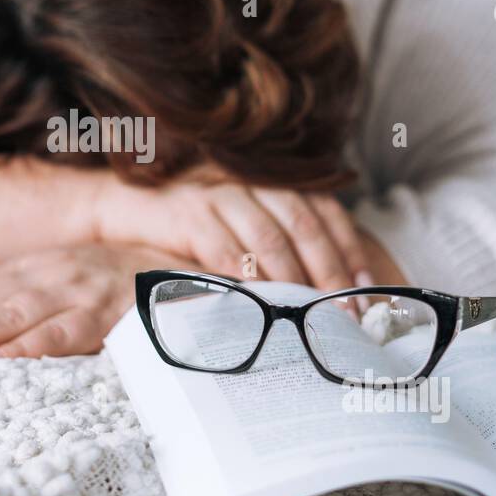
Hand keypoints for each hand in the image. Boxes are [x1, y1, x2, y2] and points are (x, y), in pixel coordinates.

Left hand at [0, 244, 191, 368]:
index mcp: (38, 267)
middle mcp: (52, 273)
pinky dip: (24, 351)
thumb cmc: (126, 286)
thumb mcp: (71, 288)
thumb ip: (28, 305)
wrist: (198, 271)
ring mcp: (80, 291)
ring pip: (11, 316)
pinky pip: (60, 335)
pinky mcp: (109, 314)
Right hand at [96, 176, 372, 291]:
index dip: (350, 248)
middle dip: (330, 272)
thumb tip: (333, 289)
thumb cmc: (193, 228)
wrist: (127, 209)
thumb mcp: (242, 225)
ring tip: (311, 314)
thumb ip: (280, 242)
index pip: (325, 211)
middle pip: (305, 224)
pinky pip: (226, 249)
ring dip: (295, 279)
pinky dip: (247, 277)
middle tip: (347, 312)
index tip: (367, 288)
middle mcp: (251, 181)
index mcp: (272, 181)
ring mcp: (219, 194)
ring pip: (270, 236)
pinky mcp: (189, 214)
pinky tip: (262, 301)